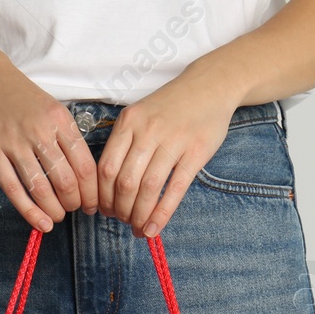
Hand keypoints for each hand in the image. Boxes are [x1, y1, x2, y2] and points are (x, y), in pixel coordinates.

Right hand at [0, 47, 98, 232]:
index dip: (92, 192)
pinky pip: (13, 189)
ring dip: (54, 210)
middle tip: (74, 210)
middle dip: (74, 203)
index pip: (85, 165)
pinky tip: (39, 223)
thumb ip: (67, 139)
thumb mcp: (53, 110)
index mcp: (60, 121)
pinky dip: (29, 211)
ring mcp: (13, 142)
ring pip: (41, 188)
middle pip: (66, 181)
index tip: (92, 204)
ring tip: (57, 217)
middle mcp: (39, 131)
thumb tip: (84, 178)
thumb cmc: (22, 99)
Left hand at [97, 76, 235, 237]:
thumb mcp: (140, 114)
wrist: (210, 85)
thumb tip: (110, 186)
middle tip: (123, 221)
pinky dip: (162, 214)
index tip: (105, 210)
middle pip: (125, 182)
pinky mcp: (196, 152)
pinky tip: (155, 228)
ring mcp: (173, 141)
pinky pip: (175, 189)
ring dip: (140, 215)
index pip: (106, 168)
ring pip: (148, 188)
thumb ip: (125, 143)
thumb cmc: (171, 106)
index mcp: (128, 122)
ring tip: (139, 228)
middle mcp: (147, 131)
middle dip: (120, 210)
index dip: (103, 196)